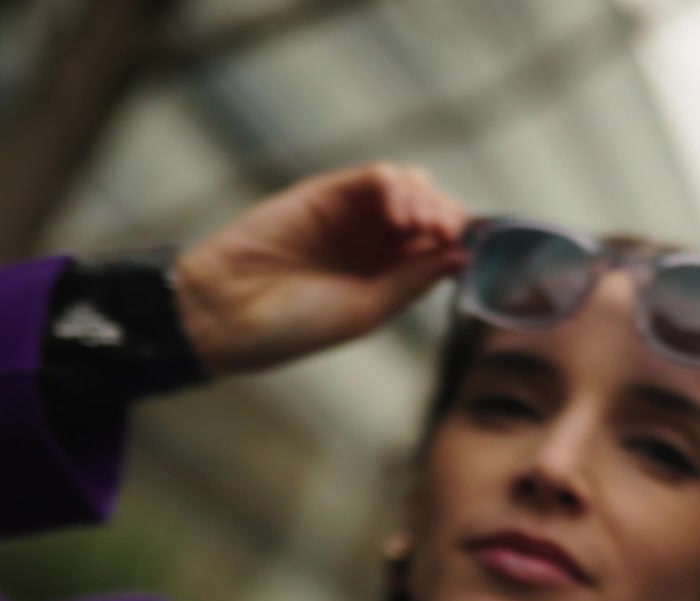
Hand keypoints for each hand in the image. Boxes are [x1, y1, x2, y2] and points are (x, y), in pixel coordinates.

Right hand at [174, 162, 467, 377]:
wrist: (230, 312)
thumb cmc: (294, 325)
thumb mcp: (366, 310)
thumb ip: (413, 280)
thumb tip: (462, 255)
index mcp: (387, 276)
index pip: (440, 246)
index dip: (460, 243)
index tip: (469, 252)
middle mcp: (373, 243)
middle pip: (431, 210)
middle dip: (447, 217)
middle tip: (445, 235)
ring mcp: (351, 216)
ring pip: (410, 186)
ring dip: (426, 200)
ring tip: (420, 227)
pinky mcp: (326, 193)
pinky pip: (375, 176)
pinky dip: (397, 186)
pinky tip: (400, 215)